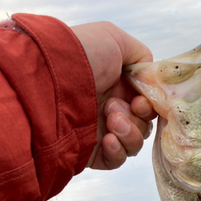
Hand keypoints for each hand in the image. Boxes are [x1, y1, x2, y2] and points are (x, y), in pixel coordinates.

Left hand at [71, 22, 156, 169]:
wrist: (50, 82)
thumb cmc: (81, 57)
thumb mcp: (115, 40)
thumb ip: (140, 56)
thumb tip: (150, 76)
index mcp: (118, 86)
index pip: (147, 105)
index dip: (149, 107)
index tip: (140, 102)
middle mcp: (111, 109)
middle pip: (144, 126)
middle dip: (135, 118)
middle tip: (113, 107)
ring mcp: (102, 132)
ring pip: (134, 144)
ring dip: (129, 133)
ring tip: (110, 120)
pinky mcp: (94, 152)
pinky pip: (118, 160)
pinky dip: (118, 151)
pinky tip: (108, 139)